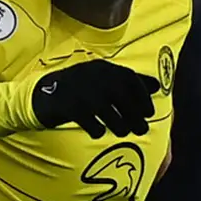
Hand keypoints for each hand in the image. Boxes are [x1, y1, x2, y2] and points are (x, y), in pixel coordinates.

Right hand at [30, 59, 159, 138]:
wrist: (43, 95)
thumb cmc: (80, 89)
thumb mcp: (103, 80)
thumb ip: (128, 82)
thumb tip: (157, 86)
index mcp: (102, 67)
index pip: (129, 79)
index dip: (142, 97)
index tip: (149, 112)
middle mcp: (93, 76)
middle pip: (121, 97)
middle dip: (135, 115)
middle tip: (141, 129)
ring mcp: (80, 90)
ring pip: (108, 112)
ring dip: (119, 125)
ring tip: (122, 132)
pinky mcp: (69, 105)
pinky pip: (90, 122)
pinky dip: (97, 129)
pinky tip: (97, 132)